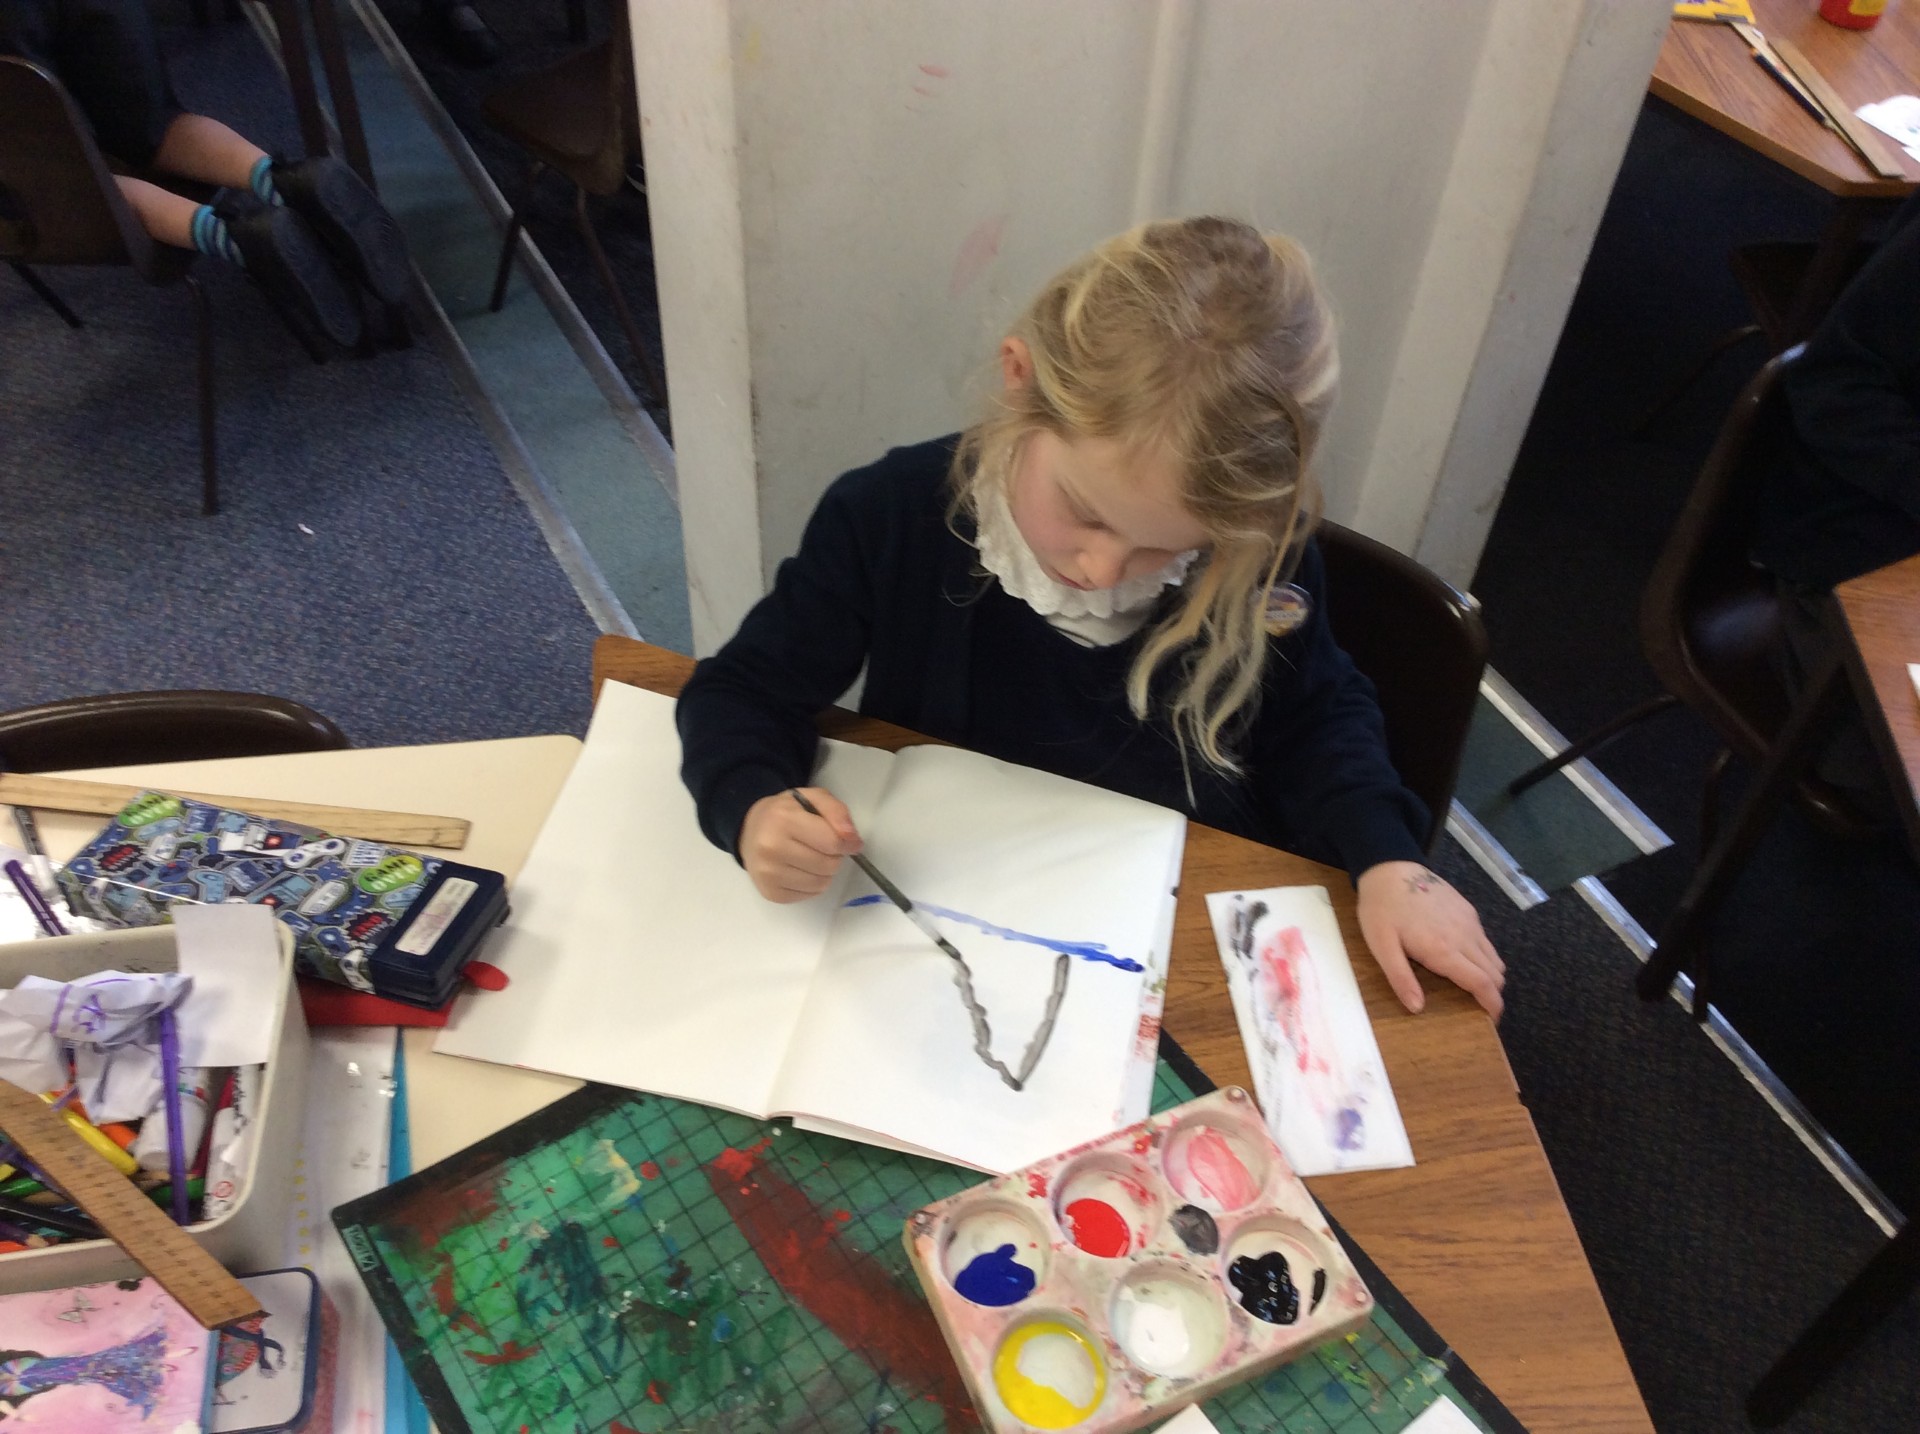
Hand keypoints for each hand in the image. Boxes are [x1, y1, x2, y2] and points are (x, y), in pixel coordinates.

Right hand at [739, 788, 861, 902]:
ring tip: (812, 857)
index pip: (832, 842)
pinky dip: (813, 885)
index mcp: (783, 819)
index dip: (848, 843)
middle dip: (834, 856)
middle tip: (823, 846)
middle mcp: (771, 848)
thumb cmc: (786, 813)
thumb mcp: (813, 798)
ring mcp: (768, 873)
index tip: (848, 841)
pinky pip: (809, 895)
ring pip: (821, 883)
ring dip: (825, 872)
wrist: (750, 831)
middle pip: (828, 865)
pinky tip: (801, 870)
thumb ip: (837, 812)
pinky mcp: (770, 892)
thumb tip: (853, 840)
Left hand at [1354, 861, 1504, 1019]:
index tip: (1493, 1020)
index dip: (1492, 1005)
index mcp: (1444, 950)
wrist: (1390, 868)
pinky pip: (1485, 941)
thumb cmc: (1381, 909)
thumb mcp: (1381, 947)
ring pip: (1494, 957)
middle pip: (1494, 973)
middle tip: (1481, 1008)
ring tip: (1474, 987)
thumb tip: (1417, 1008)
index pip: (1482, 983)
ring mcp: (1469, 922)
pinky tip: (1464, 959)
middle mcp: (1464, 936)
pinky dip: (1484, 956)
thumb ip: (1400, 979)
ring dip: (1490, 976)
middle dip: (1493, 994)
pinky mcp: (1468, 910)